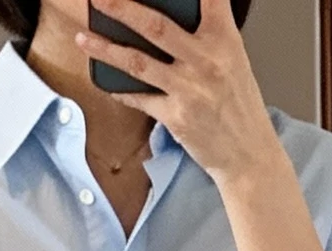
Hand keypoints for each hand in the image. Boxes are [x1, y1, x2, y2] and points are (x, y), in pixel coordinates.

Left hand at [76, 0, 276, 185]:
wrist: (248, 154)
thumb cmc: (239, 106)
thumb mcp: (235, 60)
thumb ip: (209, 36)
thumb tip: (175, 19)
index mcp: (225, 40)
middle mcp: (206, 61)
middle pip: (156, 26)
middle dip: (122, 8)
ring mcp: (189, 89)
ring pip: (138, 62)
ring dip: (106, 49)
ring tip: (83, 37)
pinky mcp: (175, 116)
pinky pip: (139, 97)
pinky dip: (120, 89)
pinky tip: (104, 81)